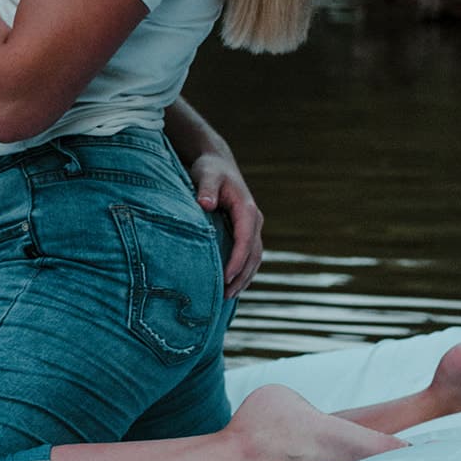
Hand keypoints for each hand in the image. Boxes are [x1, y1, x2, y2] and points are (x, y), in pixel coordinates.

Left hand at [190, 153, 263, 297]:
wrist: (218, 164)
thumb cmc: (211, 170)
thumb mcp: (207, 175)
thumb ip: (206, 189)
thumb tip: (206, 204)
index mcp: (247, 210)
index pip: (245, 241)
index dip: (237, 261)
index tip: (226, 278)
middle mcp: (254, 221)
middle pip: (253, 255)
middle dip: (242, 276)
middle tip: (226, 295)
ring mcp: (252, 227)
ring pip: (254, 258)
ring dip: (244, 277)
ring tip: (228, 296)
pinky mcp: (245, 231)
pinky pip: (248, 255)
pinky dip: (243, 271)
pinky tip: (231, 283)